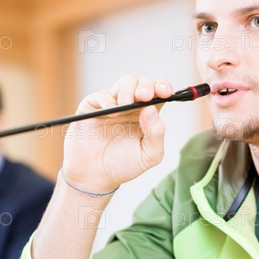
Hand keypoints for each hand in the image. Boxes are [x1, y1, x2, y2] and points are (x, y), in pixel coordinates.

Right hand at [62, 75, 172, 193]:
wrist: (95, 176)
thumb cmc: (123, 165)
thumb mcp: (149, 155)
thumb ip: (156, 133)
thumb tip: (152, 109)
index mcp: (148, 115)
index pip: (159, 93)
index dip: (163, 87)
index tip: (165, 92)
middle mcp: (132, 106)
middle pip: (143, 83)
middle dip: (146, 86)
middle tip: (144, 97)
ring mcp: (113, 104)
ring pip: (126, 82)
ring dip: (129, 89)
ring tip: (125, 104)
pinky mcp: (93, 106)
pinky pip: (101, 94)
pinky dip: (107, 99)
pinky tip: (111, 112)